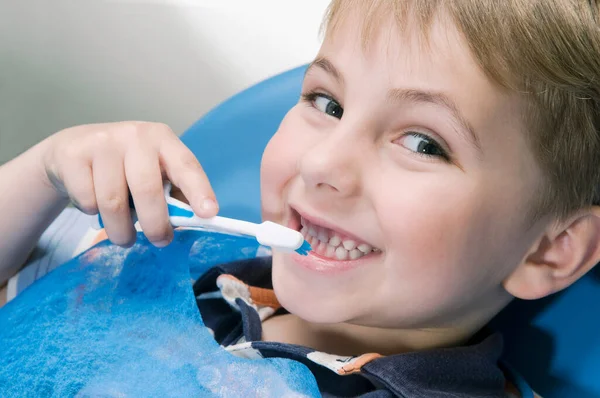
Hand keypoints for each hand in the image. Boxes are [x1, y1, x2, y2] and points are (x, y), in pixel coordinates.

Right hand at [40, 121, 217, 246]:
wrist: (72, 150)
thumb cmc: (125, 168)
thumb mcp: (153, 172)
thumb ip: (172, 194)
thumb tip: (191, 222)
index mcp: (163, 139)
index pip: (186, 165)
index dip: (199, 190)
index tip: (209, 213)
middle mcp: (135, 136)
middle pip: (147, 189)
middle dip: (155, 224)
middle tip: (159, 241)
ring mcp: (102, 142)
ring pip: (113, 201)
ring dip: (121, 230)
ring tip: (124, 236)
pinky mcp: (73, 155)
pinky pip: (86, 200)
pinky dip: (91, 213)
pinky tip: (94, 205)